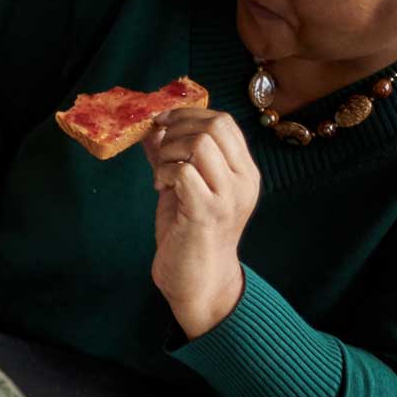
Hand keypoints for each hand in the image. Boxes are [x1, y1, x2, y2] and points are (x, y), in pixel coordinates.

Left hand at [142, 109, 258, 337]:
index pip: (225, 122)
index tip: (163, 121)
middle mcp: (243, 180)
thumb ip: (173, 158)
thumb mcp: (183, 189)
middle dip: (178, 127)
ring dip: (170, 151)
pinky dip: (165, 172)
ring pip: (200, 144)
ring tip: (161, 173)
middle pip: (215, 125)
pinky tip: (161, 188)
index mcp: (244, 171)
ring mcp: (228, 196)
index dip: (190, 114)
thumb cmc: (189, 236)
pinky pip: (184, 172)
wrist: (198, 282)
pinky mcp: (206, 212)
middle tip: (159, 145)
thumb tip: (152, 129)